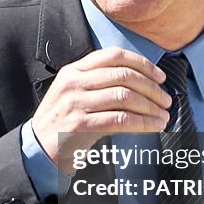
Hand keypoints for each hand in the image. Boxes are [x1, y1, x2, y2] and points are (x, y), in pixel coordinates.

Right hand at [31, 47, 171, 173]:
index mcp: (74, 70)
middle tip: (166, 100)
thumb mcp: (72, 93)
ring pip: (125, 97)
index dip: (141, 63)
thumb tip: (140, 83)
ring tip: (163, 115)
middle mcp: (74, 82)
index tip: (159, 76)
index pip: (113, 55)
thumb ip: (98, 83)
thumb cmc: (61, 121)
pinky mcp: (80, 125)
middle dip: (152, 88)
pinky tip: (154, 126)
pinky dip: (143, 123)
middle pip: (123, 76)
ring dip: (151, 107)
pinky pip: (121, 120)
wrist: (37, 147)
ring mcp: (76, 103)